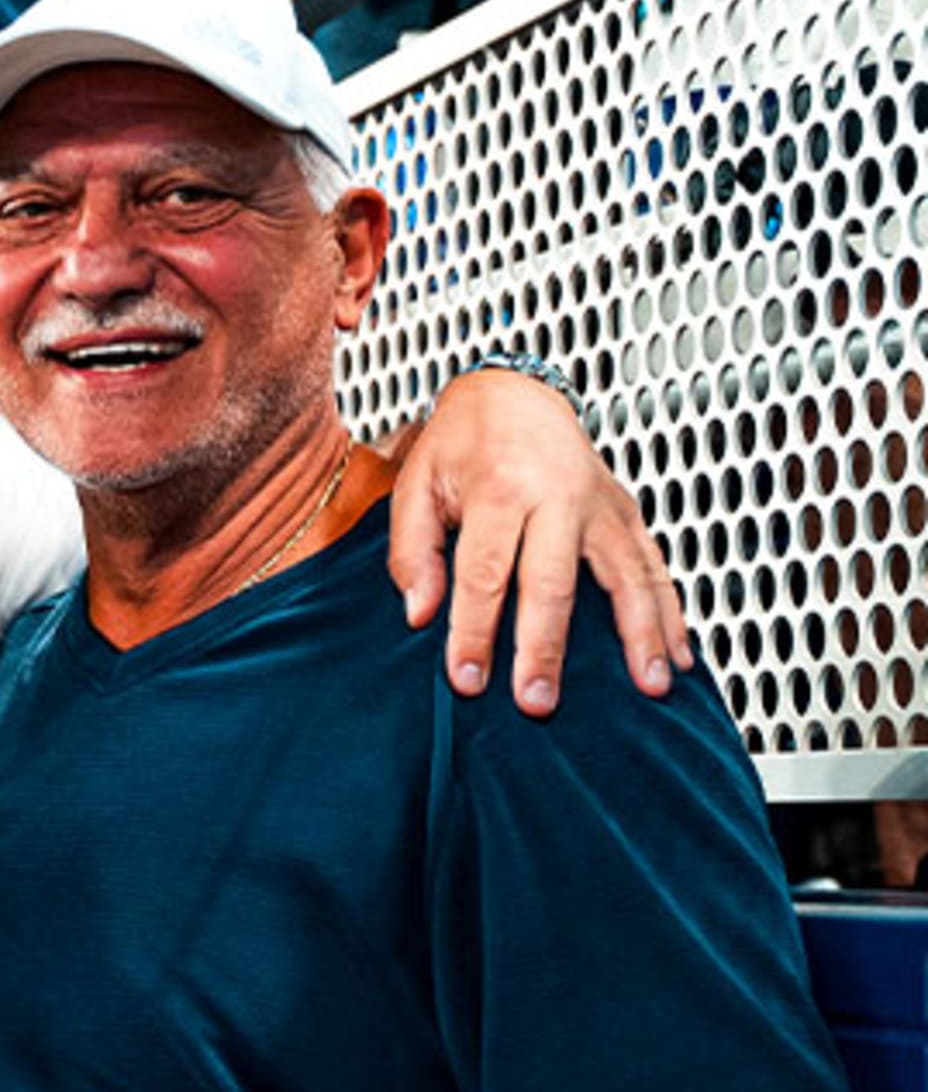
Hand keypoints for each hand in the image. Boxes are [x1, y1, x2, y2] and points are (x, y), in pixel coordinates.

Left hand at [389, 371, 691, 715]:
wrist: (512, 389)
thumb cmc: (460, 443)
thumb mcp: (415, 487)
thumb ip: (412, 552)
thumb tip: (420, 614)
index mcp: (500, 488)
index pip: (485, 574)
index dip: (474, 632)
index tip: (467, 680)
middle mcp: (558, 495)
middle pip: (554, 582)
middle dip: (547, 648)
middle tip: (540, 701)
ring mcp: (600, 504)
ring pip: (628, 575)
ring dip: (641, 635)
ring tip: (648, 687)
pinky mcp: (625, 512)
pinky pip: (655, 565)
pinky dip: (672, 612)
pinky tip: (679, 654)